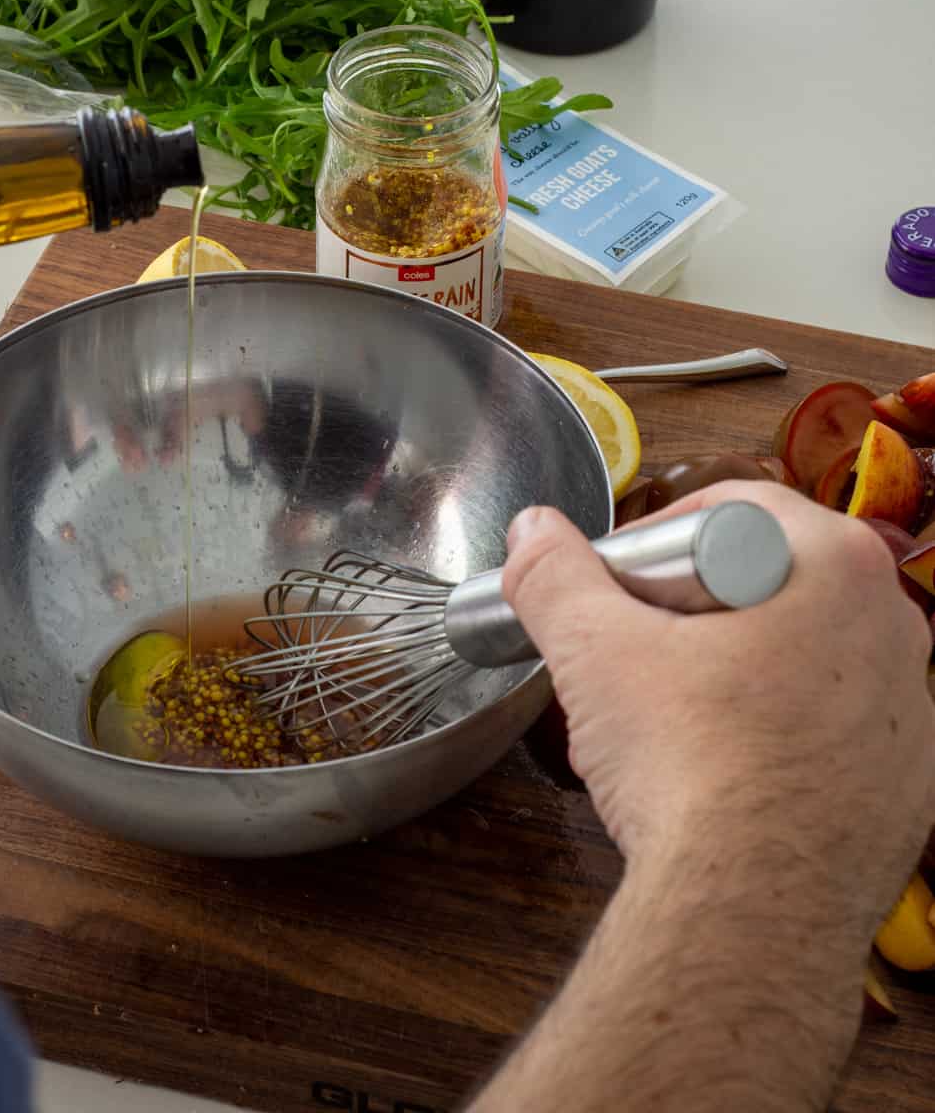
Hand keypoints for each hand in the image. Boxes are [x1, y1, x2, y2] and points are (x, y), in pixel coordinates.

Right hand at [503, 482, 934, 952]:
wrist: (750, 916)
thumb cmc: (689, 764)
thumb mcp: (595, 651)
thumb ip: (556, 576)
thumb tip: (531, 531)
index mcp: (837, 566)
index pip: (732, 510)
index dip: (657, 546)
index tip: (616, 595)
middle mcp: (896, 627)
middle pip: (770, 581)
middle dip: (694, 612)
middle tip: (635, 661)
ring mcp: (912, 712)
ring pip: (801, 657)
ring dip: (735, 674)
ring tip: (672, 728)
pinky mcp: (909, 787)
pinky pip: (832, 732)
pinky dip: (780, 740)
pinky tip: (725, 781)